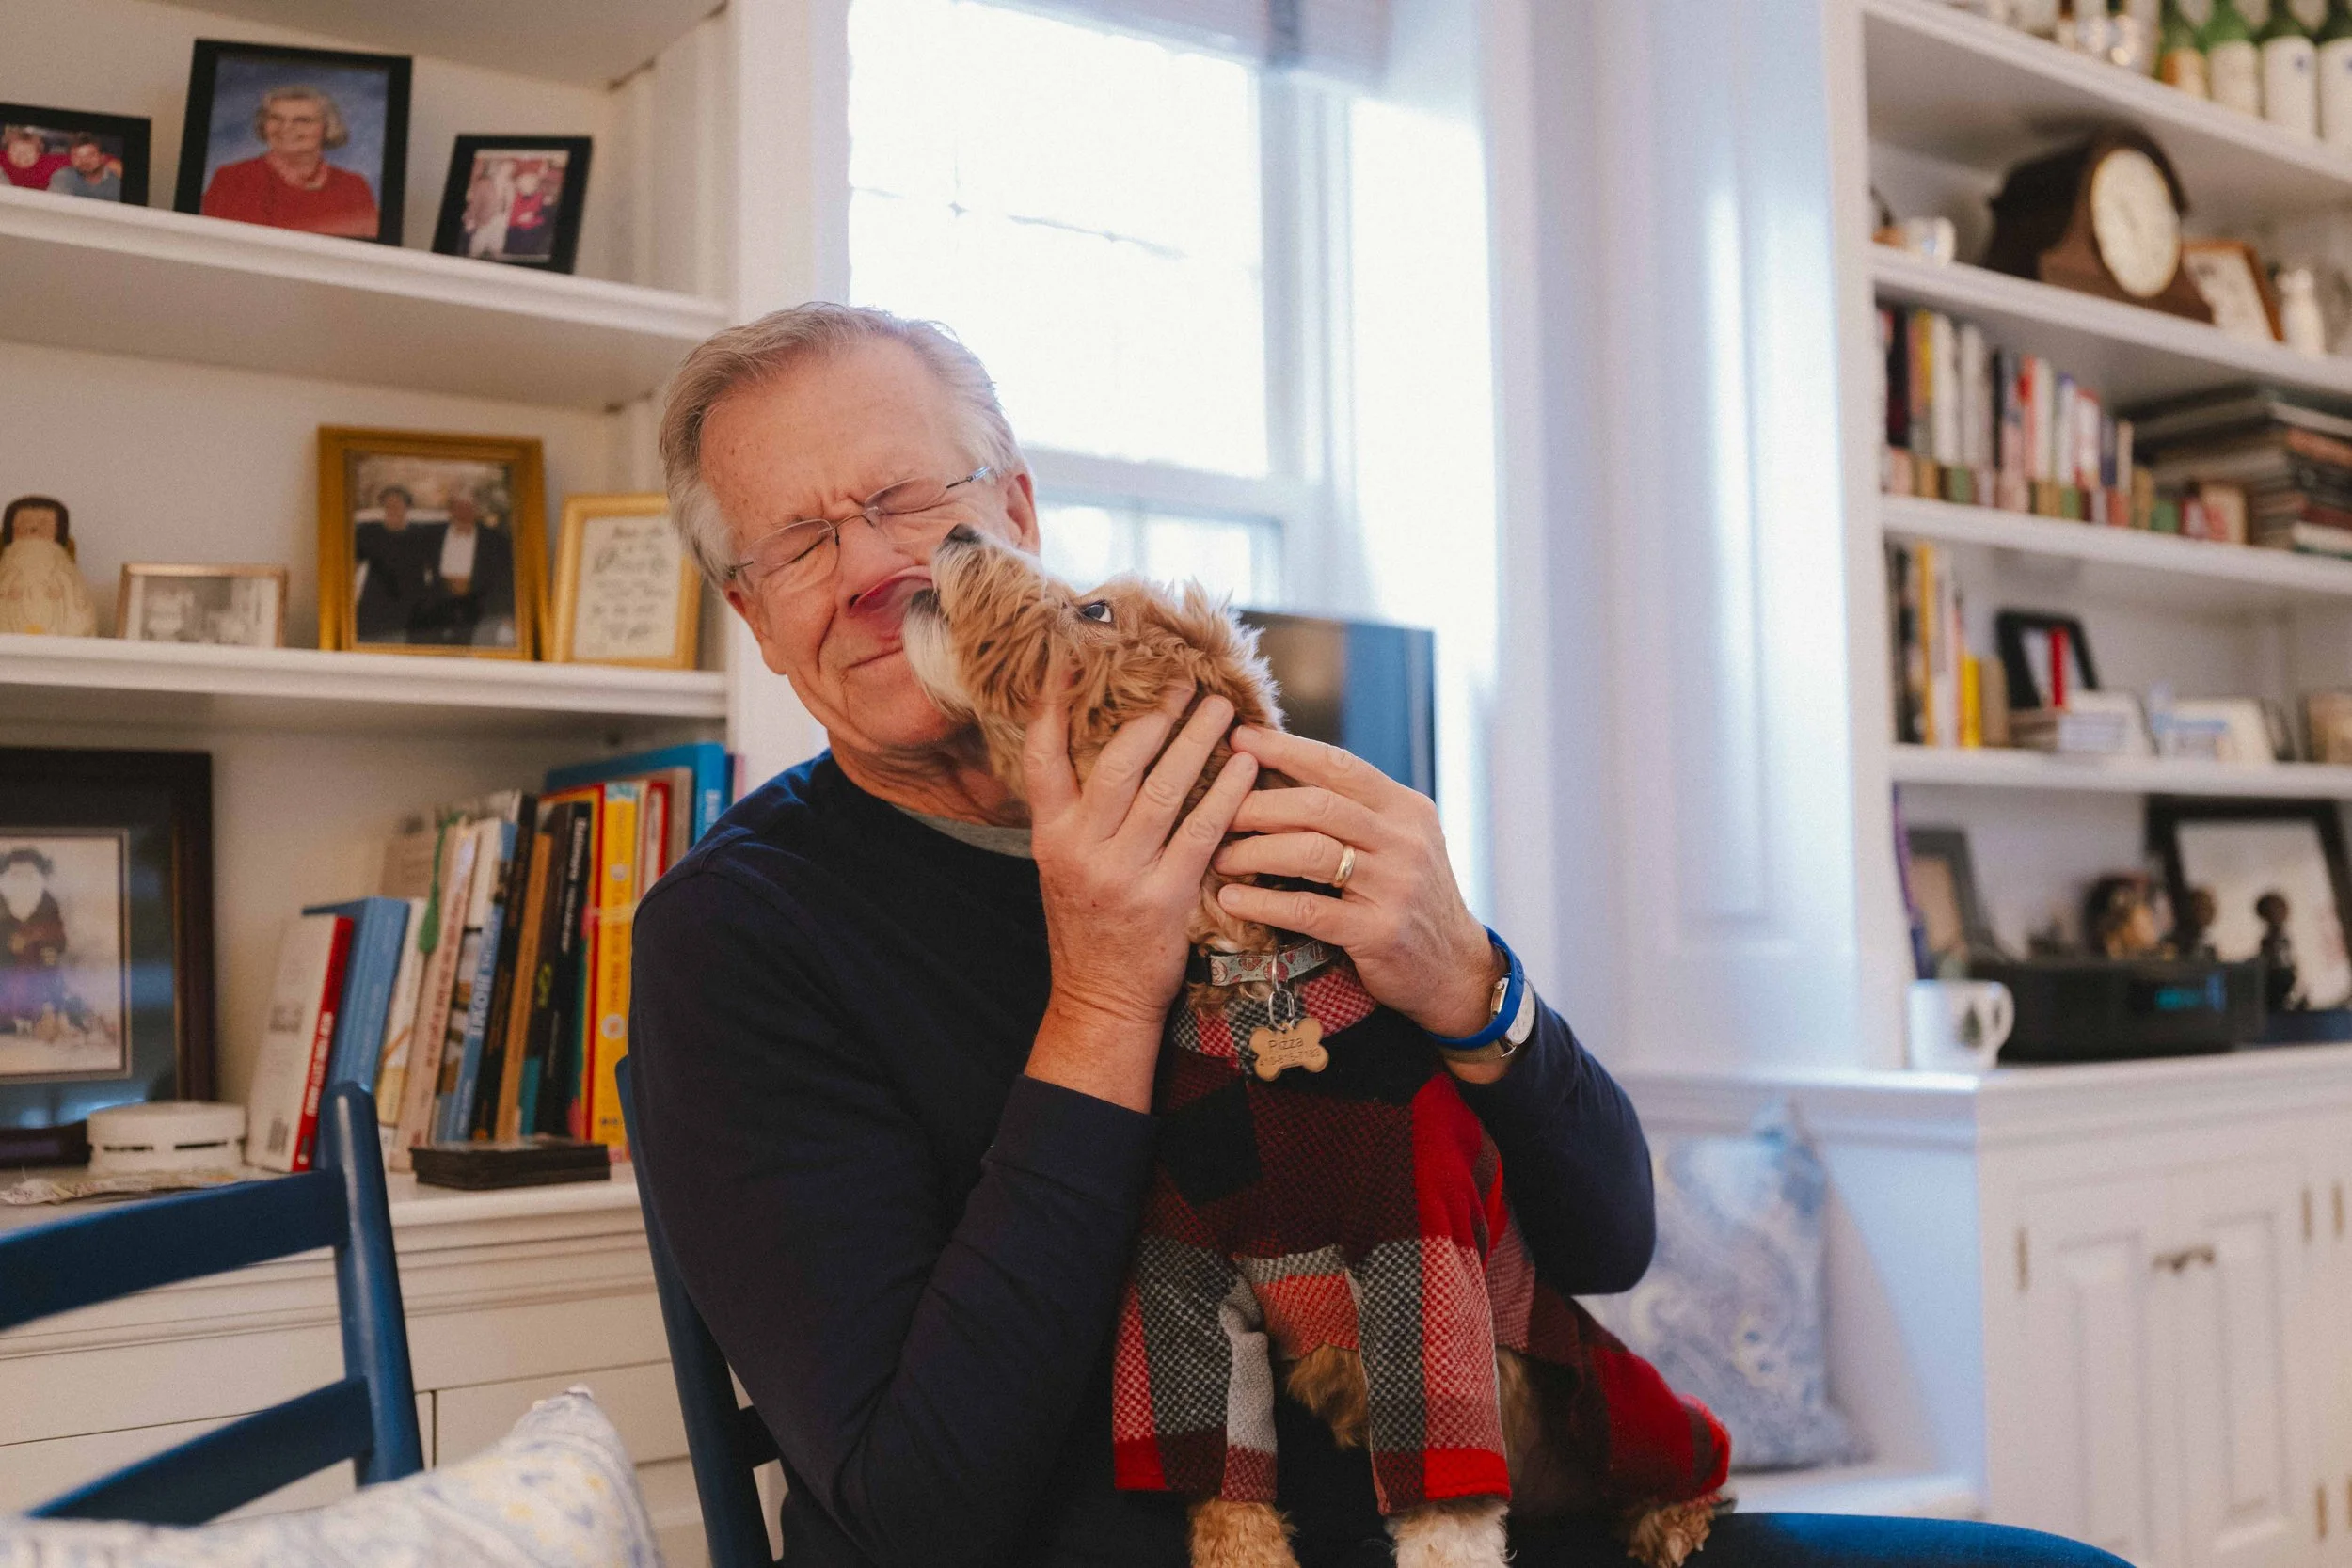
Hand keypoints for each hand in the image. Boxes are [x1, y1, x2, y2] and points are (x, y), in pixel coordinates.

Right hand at [1024, 681, 1256, 1110]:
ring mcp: (1122, 873)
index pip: (1042, 758)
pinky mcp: (1164, 897)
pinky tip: (1247, 769)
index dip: (1053, 707)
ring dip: (1198, 743)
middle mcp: (1081, 849)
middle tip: (1185, 682)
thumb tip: (1103, 749)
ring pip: (1164, 790)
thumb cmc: (1089, 928)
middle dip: (1155, 716)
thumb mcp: (1063, 868)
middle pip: (1118, 763)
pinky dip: (1226, 795)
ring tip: (1223, 711)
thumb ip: (1076, 815)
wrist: (1100, 1001)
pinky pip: (1201, 832)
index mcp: (1050, 836)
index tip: (1070, 662)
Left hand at [1211, 728, 1505, 1073]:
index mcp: (1405, 808)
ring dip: (1255, 851)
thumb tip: (1277, 774)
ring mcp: (1394, 887)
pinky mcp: (1378, 932)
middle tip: (1217, 808)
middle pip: (1318, 805)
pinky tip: (1232, 900)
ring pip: (1310, 853)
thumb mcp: (1399, 843)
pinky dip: (1262, 904)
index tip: (1240, 738)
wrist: (1455, 969)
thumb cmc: (1410, 898)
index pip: (1339, 765)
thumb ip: (1354, 811)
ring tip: (1220, 856)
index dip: (1285, 749)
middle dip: (1258, 803)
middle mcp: (1404, 841)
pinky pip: (1308, 910)